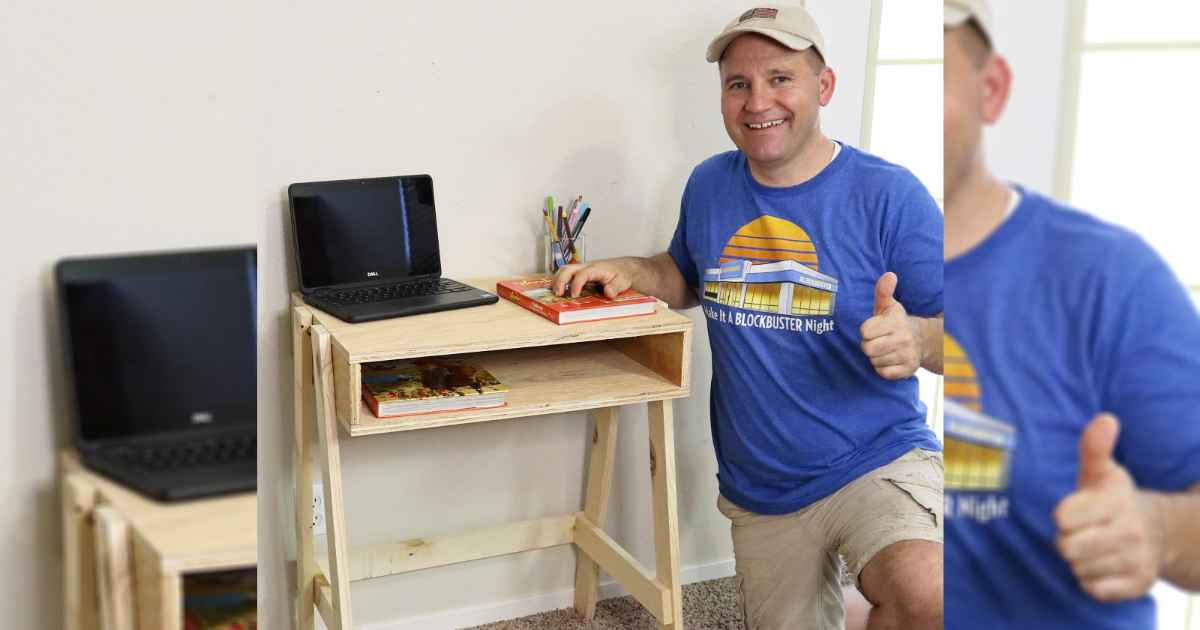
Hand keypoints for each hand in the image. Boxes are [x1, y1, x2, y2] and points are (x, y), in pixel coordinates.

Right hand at [552, 259, 633, 298]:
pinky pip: (566, 274)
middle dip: (560, 280)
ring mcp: (582, 269)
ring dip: (557, 280)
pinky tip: (558, 291)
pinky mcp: (580, 273)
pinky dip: (560, 281)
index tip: (573, 295)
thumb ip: (615, 287)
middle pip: (568, 269)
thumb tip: (608, 293)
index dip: (576, 284)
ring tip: (556, 293)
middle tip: (558, 294)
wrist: (624, 268)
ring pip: (564, 270)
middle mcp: (586, 267)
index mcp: (596, 269)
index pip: (582, 274)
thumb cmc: (622, 274)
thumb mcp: (623, 282)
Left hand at [859, 272, 921, 379]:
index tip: (873, 328)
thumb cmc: (895, 322)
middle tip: (876, 340)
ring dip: (875, 357)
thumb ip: (883, 290)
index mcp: (895, 322)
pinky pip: (883, 373)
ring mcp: (906, 355)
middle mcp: (903, 338)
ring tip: (884, 349)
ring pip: (874, 361)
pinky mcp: (908, 370)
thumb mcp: (888, 305)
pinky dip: (882, 368)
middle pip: (868, 348)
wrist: (921, 340)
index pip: (865, 331)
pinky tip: (888, 359)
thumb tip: (889, 275)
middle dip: (868, 345)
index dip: (866, 330)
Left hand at [1054, 414, 1163, 601]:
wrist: (1157, 531)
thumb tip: (1105, 419)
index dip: (1062, 516)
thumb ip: (1094, 447)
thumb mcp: (1101, 471)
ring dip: (1079, 561)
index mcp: (1115, 501)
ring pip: (1079, 569)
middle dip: (1066, 540)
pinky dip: (1091, 581)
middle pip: (1067, 548)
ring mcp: (1135, 560)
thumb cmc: (1113, 499)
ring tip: (1092, 546)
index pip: (1064, 517)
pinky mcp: (1136, 586)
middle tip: (1079, 532)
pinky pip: (1094, 589)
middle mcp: (1129, 531)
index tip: (1070, 512)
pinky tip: (1101, 565)